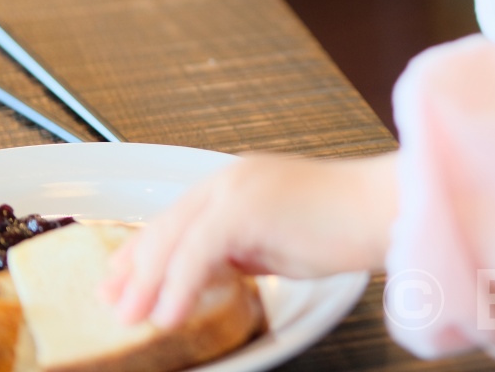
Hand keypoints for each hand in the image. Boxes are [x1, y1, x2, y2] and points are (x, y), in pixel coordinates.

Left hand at [102, 153, 396, 328]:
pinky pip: (197, 252)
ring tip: (129, 316)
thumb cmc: (347, 225)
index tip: (121, 278)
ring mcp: (237, 188)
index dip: (144, 251)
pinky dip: (179, 285)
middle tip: (111, 300)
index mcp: (239, 181)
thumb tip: (215, 273)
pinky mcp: (246, 208)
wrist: (384, 208)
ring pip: (174, 238)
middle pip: (167, 225)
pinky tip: (169, 313)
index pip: (177, 217)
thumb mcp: (281, 240)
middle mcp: (230, 178)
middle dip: (134, 267)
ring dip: (148, 281)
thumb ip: (245, 249)